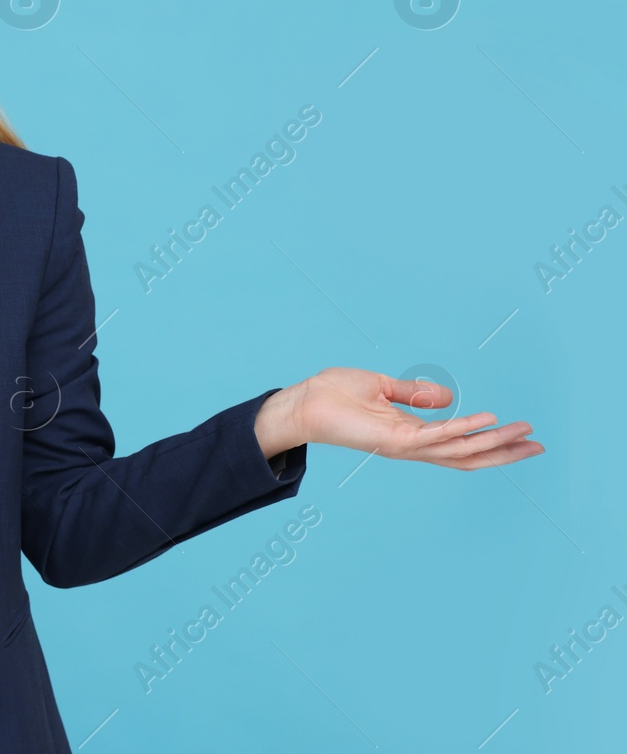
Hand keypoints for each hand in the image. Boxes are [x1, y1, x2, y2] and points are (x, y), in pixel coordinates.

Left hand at [257, 367, 543, 469]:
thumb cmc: (333, 395)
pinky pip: (435, 436)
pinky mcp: (392, 440)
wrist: (302, 402)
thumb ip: (414, 394)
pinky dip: (461, 428)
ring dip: (493, 442)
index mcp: (411, 433)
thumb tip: (448, 397)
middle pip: (467, 455)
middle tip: (539, 445)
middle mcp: (412, 445)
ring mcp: (403, 446)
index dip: (490, 440)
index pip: (459, 442)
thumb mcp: (380, 387)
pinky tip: (485, 419)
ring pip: (459, 450)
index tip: (522, 435)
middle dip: (504, 452)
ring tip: (525, 434)